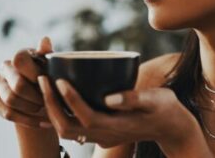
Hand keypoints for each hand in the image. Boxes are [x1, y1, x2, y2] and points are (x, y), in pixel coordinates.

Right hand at [0, 37, 53, 128]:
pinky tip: (42, 122)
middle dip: (36, 98)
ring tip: (47, 112)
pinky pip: (7, 113)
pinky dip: (27, 120)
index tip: (50, 85)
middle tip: (49, 103)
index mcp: (20, 55)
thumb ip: (48, 55)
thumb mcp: (54, 67)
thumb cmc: (51, 78)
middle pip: (17, 86)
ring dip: (32, 110)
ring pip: (11, 101)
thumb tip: (45, 40)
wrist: (42, 96)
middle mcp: (5, 66)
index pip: (20, 61)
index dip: (36, 76)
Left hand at [37, 76, 208, 155]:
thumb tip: (110, 97)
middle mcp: (105, 135)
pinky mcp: (101, 131)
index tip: (59, 79)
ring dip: (52, 109)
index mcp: (117, 127)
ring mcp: (102, 136)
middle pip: (68, 127)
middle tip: (42, 79)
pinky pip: (73, 127)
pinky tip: (53, 99)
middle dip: (51, 104)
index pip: (86, 116)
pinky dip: (59, 114)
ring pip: (67, 130)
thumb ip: (134, 98)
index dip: (70, 99)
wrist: (172, 127)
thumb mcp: (156, 100)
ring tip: (44, 85)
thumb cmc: (166, 109)